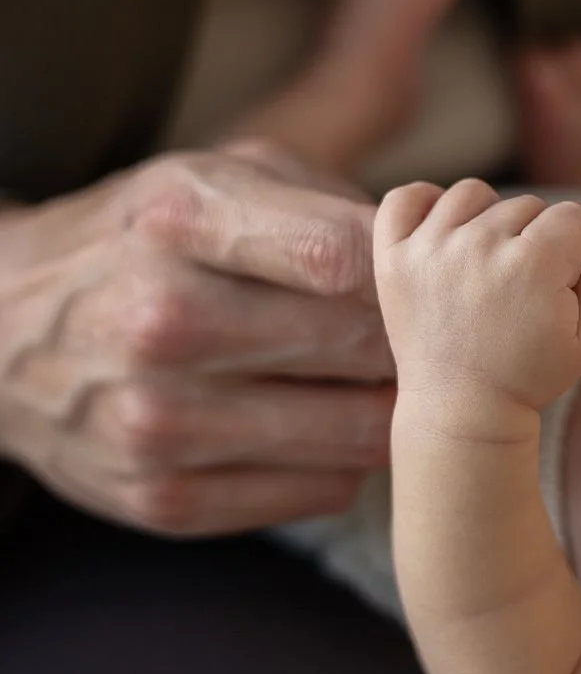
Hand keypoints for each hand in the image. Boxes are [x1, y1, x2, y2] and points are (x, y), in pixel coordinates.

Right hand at [0, 141, 393, 535]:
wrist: (4, 330)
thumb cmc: (148, 240)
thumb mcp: (221, 173)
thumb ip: (333, 191)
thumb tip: (443, 232)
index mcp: (180, 219)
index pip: (345, 256)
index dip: (412, 272)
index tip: (429, 274)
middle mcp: (161, 321)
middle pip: (361, 346)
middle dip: (414, 339)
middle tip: (428, 331)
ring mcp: (157, 421)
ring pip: (358, 434)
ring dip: (390, 406)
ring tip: (380, 378)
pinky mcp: (163, 500)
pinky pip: (323, 493)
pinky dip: (347, 461)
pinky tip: (327, 424)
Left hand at [374, 179, 580, 433]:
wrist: (460, 410)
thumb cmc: (529, 375)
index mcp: (533, 265)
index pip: (575, 218)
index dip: (579, 252)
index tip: (562, 285)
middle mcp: (479, 246)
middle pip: (527, 205)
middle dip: (535, 241)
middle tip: (521, 290)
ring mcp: (430, 249)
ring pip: (474, 194)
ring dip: (487, 221)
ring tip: (486, 265)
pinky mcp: (393, 257)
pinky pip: (405, 198)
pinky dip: (424, 205)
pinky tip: (443, 234)